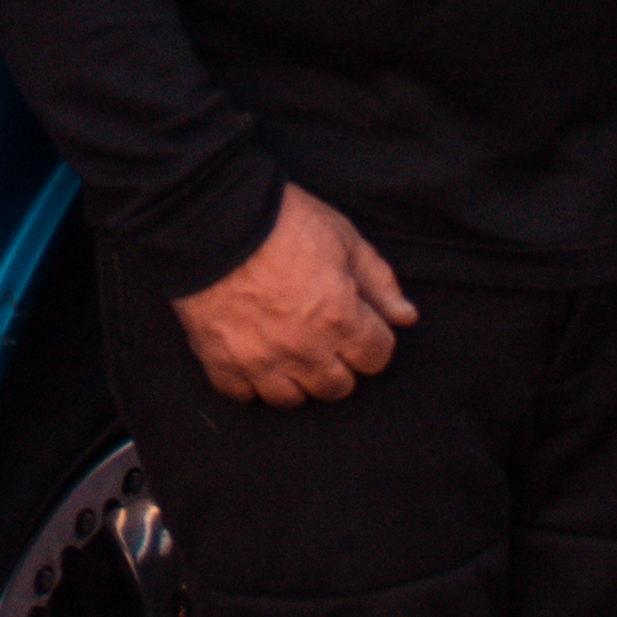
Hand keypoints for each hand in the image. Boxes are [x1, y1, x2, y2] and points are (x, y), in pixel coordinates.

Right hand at [172, 192, 417, 408]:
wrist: (211, 217)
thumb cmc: (281, 221)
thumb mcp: (343, 238)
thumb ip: (379, 282)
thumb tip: (406, 317)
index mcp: (339, 319)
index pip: (376, 358)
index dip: (371, 339)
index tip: (356, 323)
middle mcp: (303, 350)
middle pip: (338, 388)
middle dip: (338, 364)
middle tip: (322, 334)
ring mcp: (259, 361)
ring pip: (292, 399)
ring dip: (296, 377)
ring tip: (288, 347)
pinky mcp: (221, 361)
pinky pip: (243, 394)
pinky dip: (250, 379)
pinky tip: (253, 353)